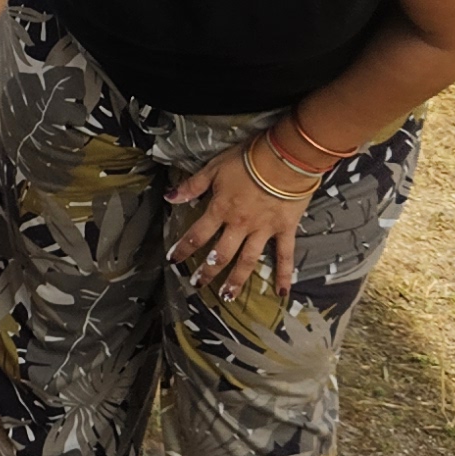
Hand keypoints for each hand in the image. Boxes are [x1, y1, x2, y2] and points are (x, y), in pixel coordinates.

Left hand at [165, 147, 300, 304]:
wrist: (285, 158)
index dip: (184, 248)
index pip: (197, 234)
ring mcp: (264, 230)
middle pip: (220, 254)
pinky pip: (285, 255)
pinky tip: (281, 293)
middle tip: (197, 285)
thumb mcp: (214, 168)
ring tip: (227, 296)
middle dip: (207, 271)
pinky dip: (284, 275)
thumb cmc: (248, 159)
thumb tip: (169, 198)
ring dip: (236, 280)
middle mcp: (240, 225)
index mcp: (221, 210)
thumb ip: (192, 186)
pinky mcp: (285, 230)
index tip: (174, 260)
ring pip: (247, 261)